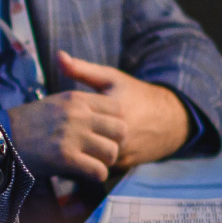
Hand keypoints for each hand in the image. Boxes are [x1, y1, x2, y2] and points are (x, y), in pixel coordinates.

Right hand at [6, 90, 127, 182]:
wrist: (4, 139)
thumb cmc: (29, 124)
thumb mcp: (56, 103)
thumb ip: (80, 106)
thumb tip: (104, 117)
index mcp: (76, 99)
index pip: (117, 109)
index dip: (114, 123)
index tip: (104, 132)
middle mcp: (78, 115)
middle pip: (120, 130)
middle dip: (114, 143)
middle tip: (102, 150)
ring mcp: (73, 136)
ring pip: (112, 152)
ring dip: (105, 161)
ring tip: (93, 162)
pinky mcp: (66, 157)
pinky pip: (98, 170)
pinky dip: (96, 175)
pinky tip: (86, 173)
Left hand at [57, 51, 190, 168]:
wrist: (170, 119)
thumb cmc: (134, 94)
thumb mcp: (110, 78)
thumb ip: (82, 69)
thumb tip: (59, 56)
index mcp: (114, 111)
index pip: (75, 122)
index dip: (60, 122)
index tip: (51, 119)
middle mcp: (120, 135)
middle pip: (81, 143)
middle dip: (68, 140)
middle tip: (55, 134)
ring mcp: (123, 153)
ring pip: (90, 158)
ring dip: (79, 152)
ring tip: (66, 143)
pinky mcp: (125, 166)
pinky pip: (100, 166)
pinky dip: (91, 160)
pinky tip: (83, 151)